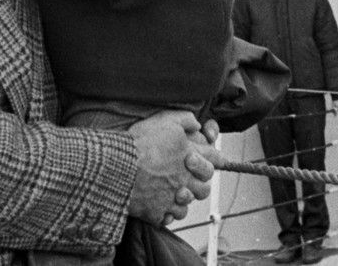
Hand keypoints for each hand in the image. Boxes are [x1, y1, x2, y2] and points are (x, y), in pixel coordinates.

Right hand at [127, 110, 221, 225]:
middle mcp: (184, 180)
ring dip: (182, 199)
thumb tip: (198, 124)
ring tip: (175, 193)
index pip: (213, 159)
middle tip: (190, 179)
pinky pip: (169, 217)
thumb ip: (185, 120)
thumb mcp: (164, 120)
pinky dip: (167, 212)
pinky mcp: (157, 212)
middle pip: (204, 188)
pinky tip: (160, 204)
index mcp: (189, 158)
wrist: (117, 165)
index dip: (217, 158)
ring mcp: (171, 198)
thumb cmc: (140, 142)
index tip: (220, 160)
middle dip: (200, 183)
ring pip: (186, 205)